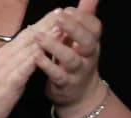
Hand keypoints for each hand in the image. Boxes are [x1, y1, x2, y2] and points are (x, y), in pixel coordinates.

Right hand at [0, 15, 57, 117]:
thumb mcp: (2, 73)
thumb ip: (14, 62)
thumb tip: (26, 53)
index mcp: (6, 54)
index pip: (27, 35)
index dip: (42, 23)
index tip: (57, 13)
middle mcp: (6, 57)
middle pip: (30, 37)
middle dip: (47, 24)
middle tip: (63, 11)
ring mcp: (7, 69)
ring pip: (29, 50)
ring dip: (45, 38)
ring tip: (60, 27)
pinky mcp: (8, 83)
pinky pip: (23, 70)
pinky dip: (34, 60)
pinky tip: (44, 54)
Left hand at [35, 0, 105, 117]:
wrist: (80, 95)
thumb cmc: (78, 60)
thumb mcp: (83, 38)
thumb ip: (85, 15)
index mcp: (92, 43)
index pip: (94, 27)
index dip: (82, 18)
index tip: (67, 10)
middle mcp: (87, 57)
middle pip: (86, 41)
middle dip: (73, 29)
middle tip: (58, 18)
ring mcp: (77, 72)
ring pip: (70, 59)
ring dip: (55, 46)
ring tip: (39, 36)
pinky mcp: (65, 84)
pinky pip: (57, 75)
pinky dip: (46, 65)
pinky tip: (36, 56)